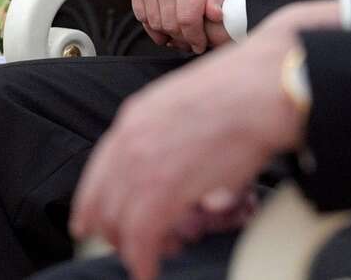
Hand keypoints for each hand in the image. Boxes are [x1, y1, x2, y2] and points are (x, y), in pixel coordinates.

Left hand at [71, 0, 341, 279]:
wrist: (262, 88)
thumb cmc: (239, 91)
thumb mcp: (185, 102)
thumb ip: (166, 131)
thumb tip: (173, 161)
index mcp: (135, 117)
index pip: (98, 171)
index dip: (91, 203)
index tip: (88, 222)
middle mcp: (131, 140)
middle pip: (103, 202)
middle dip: (115, 232)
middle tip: (131, 247)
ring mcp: (145, 164)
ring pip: (118, 224)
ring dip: (132, 249)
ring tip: (149, 260)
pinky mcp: (164, 190)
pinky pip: (141, 237)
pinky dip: (141, 261)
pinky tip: (148, 270)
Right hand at [129, 0, 234, 53]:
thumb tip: (215, 17)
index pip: (188, 20)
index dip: (194, 38)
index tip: (199, 44)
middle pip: (169, 23)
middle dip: (181, 39)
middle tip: (190, 41)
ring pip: (152, 20)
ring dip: (165, 33)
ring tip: (177, 34)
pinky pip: (138, 10)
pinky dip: (148, 22)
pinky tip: (161, 23)